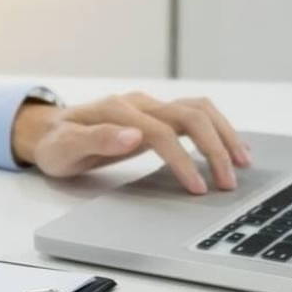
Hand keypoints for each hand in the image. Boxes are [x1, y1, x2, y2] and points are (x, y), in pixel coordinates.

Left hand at [11, 92, 250, 192]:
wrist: (49, 132)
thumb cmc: (56, 144)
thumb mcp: (64, 148)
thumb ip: (96, 139)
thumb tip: (133, 135)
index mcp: (117, 110)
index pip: (161, 132)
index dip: (182, 160)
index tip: (198, 188)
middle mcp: (138, 103)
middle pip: (189, 115)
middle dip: (214, 148)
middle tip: (228, 182)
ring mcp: (149, 107)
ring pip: (198, 110)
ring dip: (223, 134)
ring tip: (242, 163)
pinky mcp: (157, 115)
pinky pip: (195, 114)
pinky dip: (217, 129)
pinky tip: (232, 149)